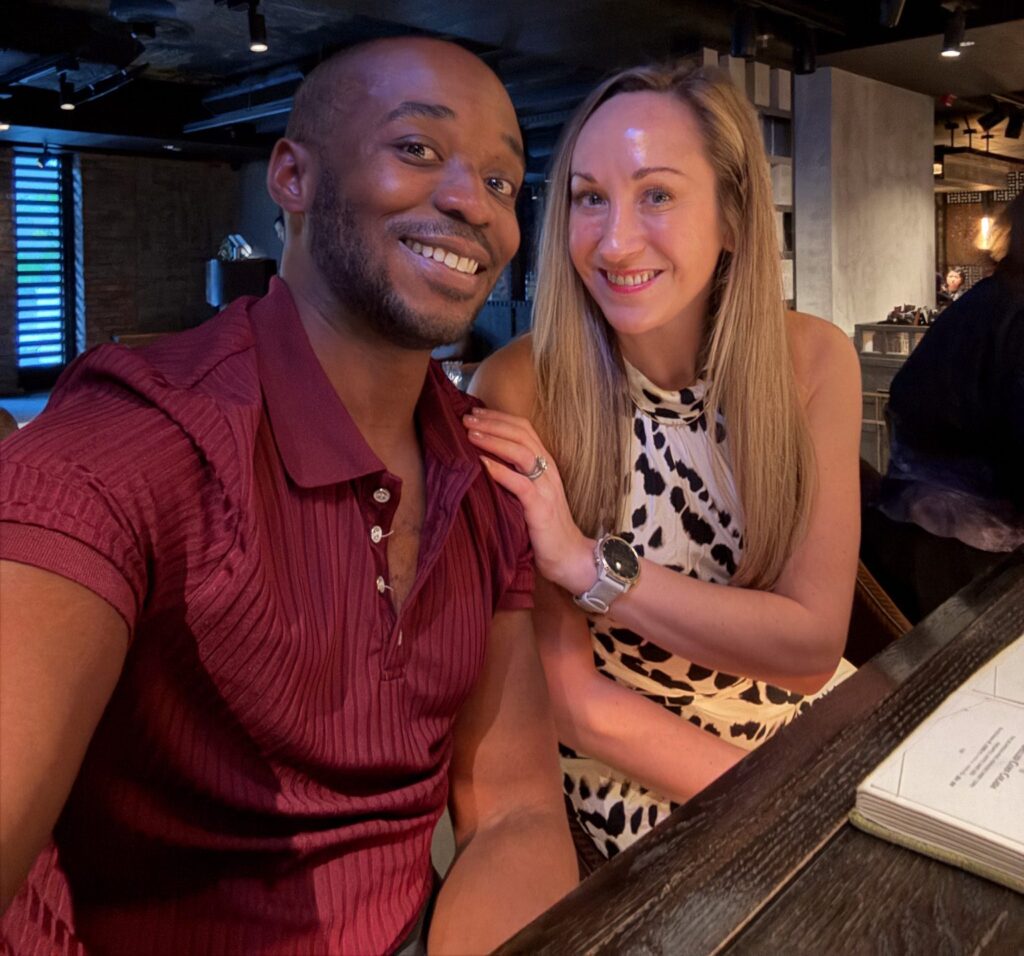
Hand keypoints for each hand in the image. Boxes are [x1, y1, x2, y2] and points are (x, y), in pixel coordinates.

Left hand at [462, 408, 594, 593]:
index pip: (524, 429)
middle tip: (466, 418)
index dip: (499, 417)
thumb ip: (514, 475)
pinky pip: (520, 483)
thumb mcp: (530, 494)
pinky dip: (500, 471)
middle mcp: (548, 470)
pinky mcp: (541, 507)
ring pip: (522, 453)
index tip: (475, 413)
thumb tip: (482, 461)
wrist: (569, 556)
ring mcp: (546, 488)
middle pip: (521, 435)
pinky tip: (482, 463)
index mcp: (546, 464)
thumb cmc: (544, 528)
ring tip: (471, 434)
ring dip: (494, 440)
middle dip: (492, 423)